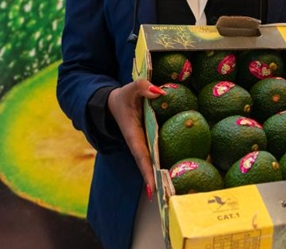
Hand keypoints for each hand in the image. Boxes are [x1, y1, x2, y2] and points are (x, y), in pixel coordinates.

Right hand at [107, 79, 165, 200]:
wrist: (112, 103)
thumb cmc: (122, 97)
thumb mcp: (131, 88)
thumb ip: (143, 88)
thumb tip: (161, 93)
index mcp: (133, 134)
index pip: (141, 155)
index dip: (147, 172)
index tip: (153, 189)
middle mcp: (138, 143)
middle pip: (148, 165)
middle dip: (156, 181)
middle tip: (167, 197)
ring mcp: (142, 144)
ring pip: (152, 162)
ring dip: (160, 176)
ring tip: (172, 192)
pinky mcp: (147, 142)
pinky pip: (156, 154)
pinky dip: (162, 163)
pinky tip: (174, 174)